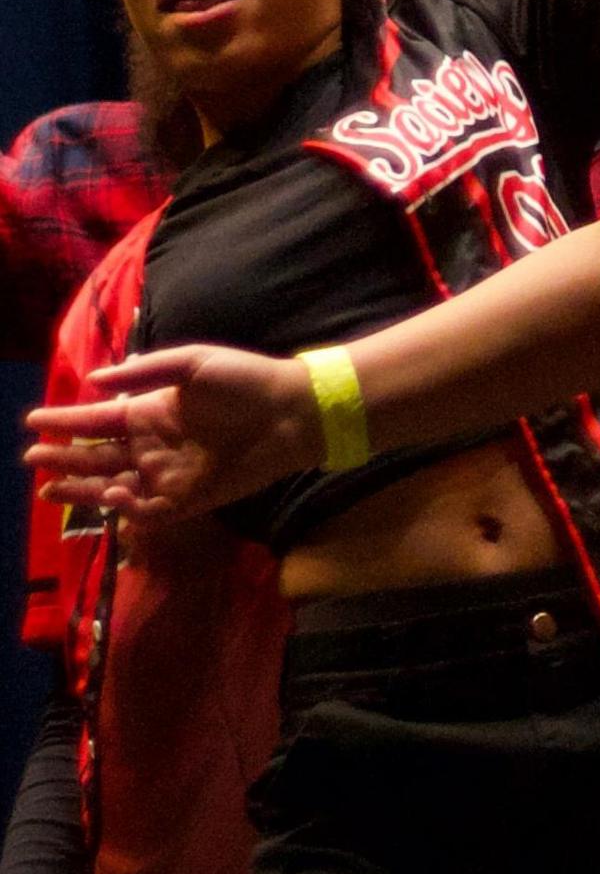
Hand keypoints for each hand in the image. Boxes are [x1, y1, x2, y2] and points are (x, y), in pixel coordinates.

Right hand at [26, 346, 321, 523]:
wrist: (293, 410)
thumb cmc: (246, 380)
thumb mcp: (192, 363)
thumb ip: (143, 374)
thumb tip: (94, 380)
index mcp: (151, 412)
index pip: (97, 420)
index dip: (65, 421)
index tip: (32, 419)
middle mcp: (154, 445)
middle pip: (97, 457)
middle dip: (62, 459)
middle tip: (32, 458)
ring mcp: (170, 473)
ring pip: (113, 486)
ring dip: (82, 489)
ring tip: (49, 488)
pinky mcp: (191, 498)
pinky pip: (150, 510)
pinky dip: (128, 507)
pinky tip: (112, 494)